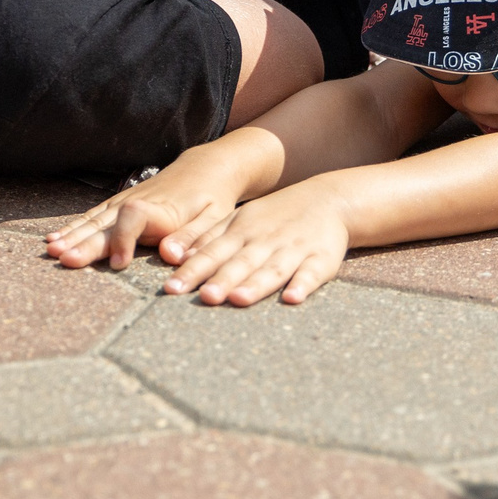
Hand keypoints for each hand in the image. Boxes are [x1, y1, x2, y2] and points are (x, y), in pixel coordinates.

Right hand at [45, 145, 252, 272]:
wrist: (206, 169)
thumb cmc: (212, 200)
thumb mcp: (214, 220)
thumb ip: (192, 238)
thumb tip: (171, 255)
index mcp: (163, 210)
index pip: (136, 218)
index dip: (125, 239)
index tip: (118, 263)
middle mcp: (139, 203)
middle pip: (107, 222)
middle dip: (85, 242)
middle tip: (64, 260)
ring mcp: (125, 202)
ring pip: (95, 219)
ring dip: (72, 235)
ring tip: (51, 250)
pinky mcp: (119, 204)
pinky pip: (93, 216)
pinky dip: (73, 228)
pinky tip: (55, 239)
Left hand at [154, 181, 353, 304]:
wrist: (326, 199)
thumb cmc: (273, 217)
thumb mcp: (238, 220)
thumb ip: (208, 238)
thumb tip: (174, 257)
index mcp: (241, 232)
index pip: (212, 253)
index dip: (192, 270)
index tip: (171, 289)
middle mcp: (265, 241)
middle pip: (240, 263)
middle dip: (221, 280)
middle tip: (204, 297)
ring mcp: (294, 249)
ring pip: (272, 269)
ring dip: (256, 285)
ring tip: (238, 299)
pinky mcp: (321, 259)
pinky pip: (312, 274)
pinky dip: (303, 285)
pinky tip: (293, 299)